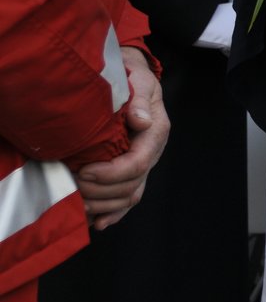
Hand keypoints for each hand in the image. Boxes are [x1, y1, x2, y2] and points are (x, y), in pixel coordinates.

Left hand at [74, 47, 169, 230]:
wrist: (132, 80)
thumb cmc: (133, 79)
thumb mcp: (139, 81)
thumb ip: (139, 101)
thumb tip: (140, 121)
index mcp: (156, 132)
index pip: (137, 163)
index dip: (110, 173)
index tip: (84, 170)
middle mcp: (152, 153)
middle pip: (132, 185)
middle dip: (101, 191)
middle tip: (73, 184)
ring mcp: (143, 164)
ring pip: (130, 196)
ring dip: (104, 205)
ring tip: (79, 203)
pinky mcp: (132, 171)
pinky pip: (128, 198)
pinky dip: (114, 213)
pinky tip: (98, 223)